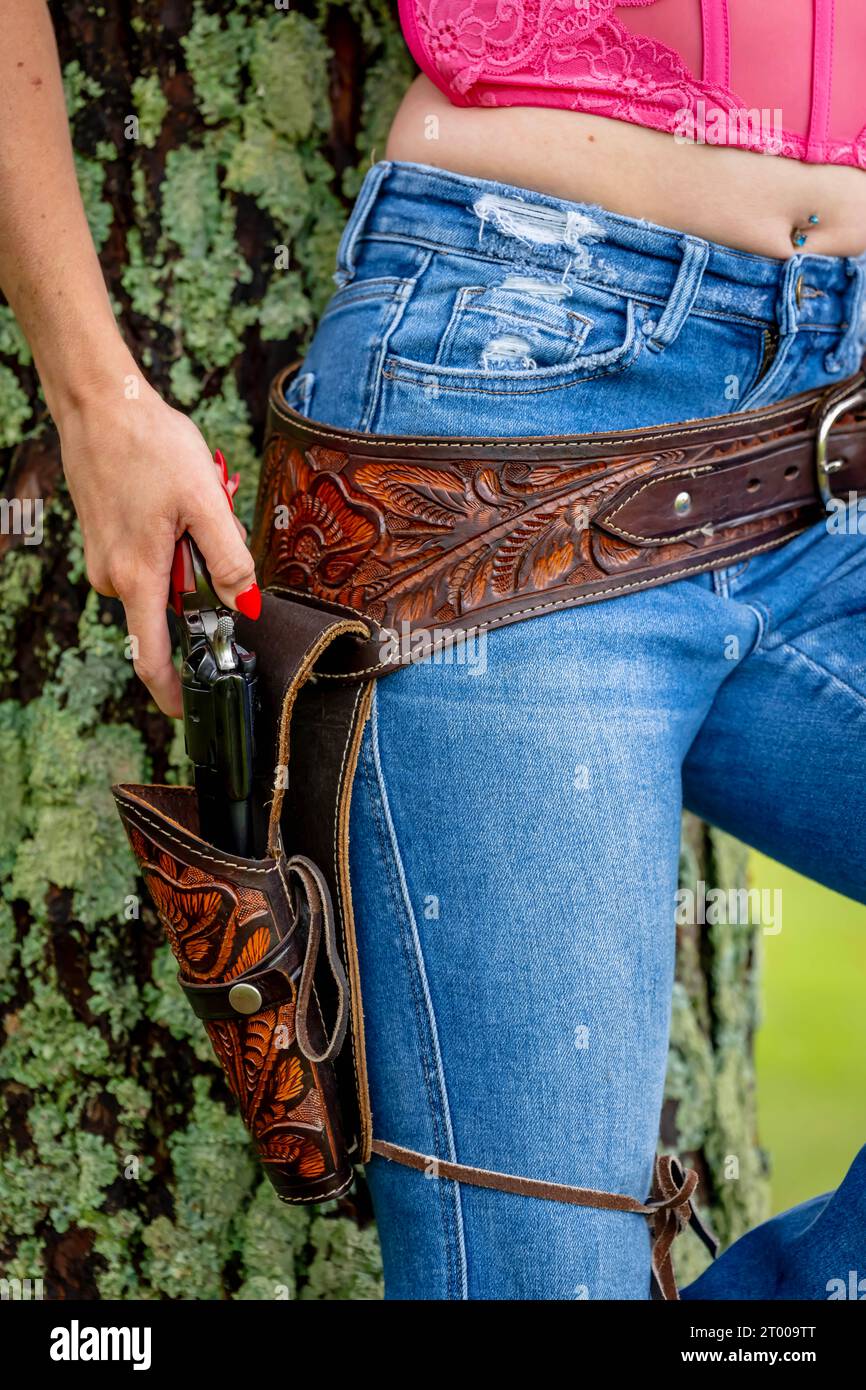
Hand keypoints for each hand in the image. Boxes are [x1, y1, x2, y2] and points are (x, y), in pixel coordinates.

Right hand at [59, 377, 258, 717]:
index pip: (153, 658)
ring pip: (162, 579)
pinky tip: (172, 498)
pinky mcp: (105, 540)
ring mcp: (105, 559)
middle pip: (170, 609)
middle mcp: (114, 578)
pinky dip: (171, 537)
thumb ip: (229, 560)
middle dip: (201, 583)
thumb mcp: (205, 502)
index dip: (173, 692)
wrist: (100, 404)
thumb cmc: (150, 447)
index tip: (192, 712)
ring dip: (188, 552)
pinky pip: (148, 558)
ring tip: (189, 500)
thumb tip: (246, 606)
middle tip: (212, 524)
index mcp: (137, 578)